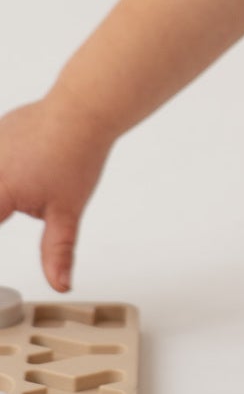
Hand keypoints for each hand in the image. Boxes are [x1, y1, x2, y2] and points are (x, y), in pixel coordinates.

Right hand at [0, 95, 112, 290]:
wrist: (85, 110)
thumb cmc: (77, 154)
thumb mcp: (67, 210)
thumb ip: (58, 251)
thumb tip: (60, 284)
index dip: (1, 223)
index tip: (7, 222)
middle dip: (4, 209)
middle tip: (12, 215)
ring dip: (5, 196)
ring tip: (26, 191)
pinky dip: (4, 172)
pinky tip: (23, 175)